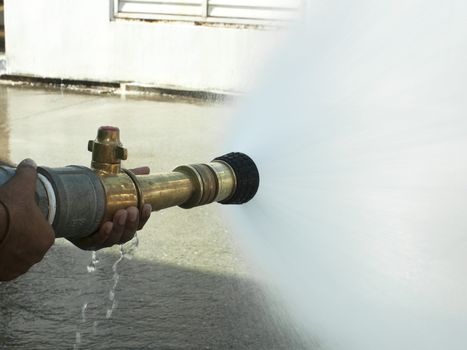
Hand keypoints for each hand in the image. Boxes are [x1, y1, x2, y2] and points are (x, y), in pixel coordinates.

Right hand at [0, 159, 54, 280]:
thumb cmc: (5, 209)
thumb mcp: (19, 188)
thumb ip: (27, 175)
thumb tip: (30, 162)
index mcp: (47, 238)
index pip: (40, 231)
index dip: (29, 224)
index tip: (18, 219)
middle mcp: (36, 256)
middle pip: (29, 245)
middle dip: (20, 239)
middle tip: (6, 227)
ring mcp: (19, 268)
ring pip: (17, 257)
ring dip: (11, 251)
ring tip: (0, 238)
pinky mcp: (3, 276)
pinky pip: (4, 268)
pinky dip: (1, 262)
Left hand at [69, 167, 151, 250]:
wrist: (64, 207)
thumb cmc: (92, 198)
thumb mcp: (110, 187)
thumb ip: (127, 180)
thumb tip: (146, 170)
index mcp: (122, 224)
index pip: (138, 224)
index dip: (144, 217)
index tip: (146, 206)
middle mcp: (114, 235)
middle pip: (128, 234)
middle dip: (131, 222)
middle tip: (131, 210)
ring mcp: (101, 241)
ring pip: (115, 239)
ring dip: (120, 227)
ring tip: (120, 213)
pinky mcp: (86, 243)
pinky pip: (96, 241)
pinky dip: (103, 235)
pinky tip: (107, 225)